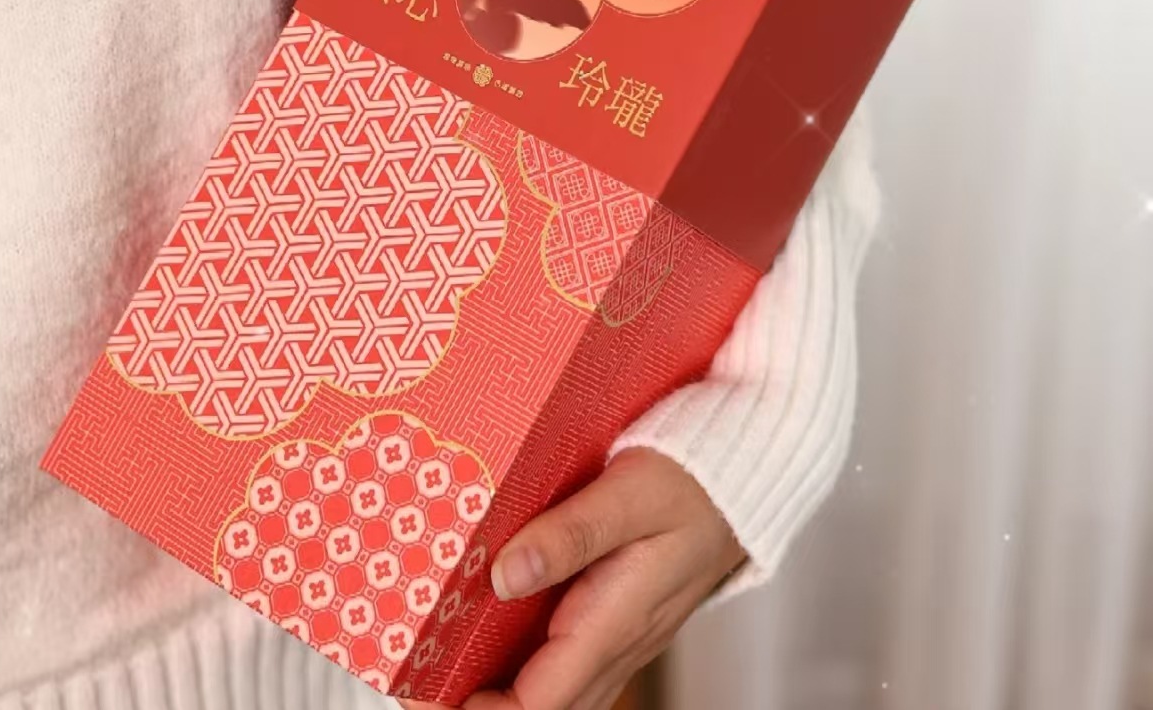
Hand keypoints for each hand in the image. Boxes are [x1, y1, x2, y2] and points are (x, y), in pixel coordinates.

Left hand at [403, 447, 744, 709]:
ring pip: (552, 687)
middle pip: (539, 705)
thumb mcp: (630, 493)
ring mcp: (619, 633)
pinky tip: (489, 631)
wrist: (747, 475)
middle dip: (476, 704)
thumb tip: (504, 573)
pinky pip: (565, 657)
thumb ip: (570, 534)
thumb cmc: (696, 478)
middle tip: (414, 682)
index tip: (424, 695)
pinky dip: (522, 660)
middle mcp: (616, 642)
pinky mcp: (618, 615)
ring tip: (436, 665)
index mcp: (614, 622)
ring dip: (498, 688)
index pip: (538, 703)